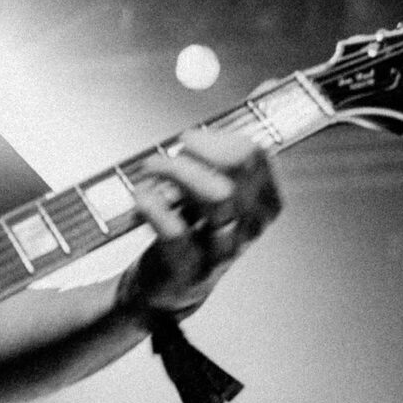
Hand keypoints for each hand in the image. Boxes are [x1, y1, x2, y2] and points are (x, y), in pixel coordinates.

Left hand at [119, 123, 282, 319]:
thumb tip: (235, 109)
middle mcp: (247, 227)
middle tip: (176, 149)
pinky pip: (177, 231)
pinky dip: (155, 205)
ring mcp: (219, 250)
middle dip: (204, 149)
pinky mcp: (187, 268)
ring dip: (178, 171)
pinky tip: (142, 196)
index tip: (193, 137)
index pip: (257, 158)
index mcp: (260, 206)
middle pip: (240, 173)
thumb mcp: (214, 199)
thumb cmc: (190, 235)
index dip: (222, 138)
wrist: (165, 293)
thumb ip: (221, 161)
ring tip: (153, 167)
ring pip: (216, 198)